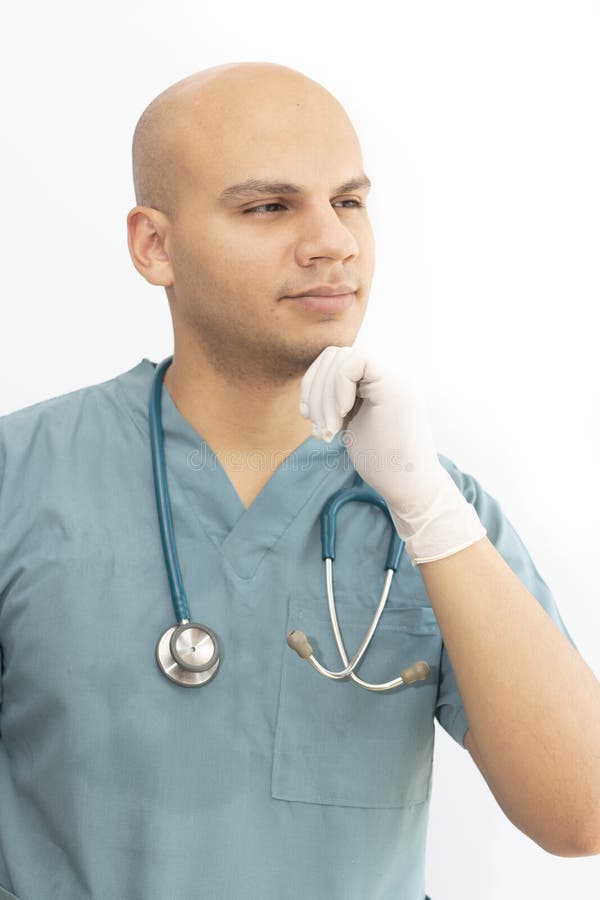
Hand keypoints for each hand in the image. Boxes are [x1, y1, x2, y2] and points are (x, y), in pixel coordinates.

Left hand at [299, 345, 485, 565]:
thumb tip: (313, 381)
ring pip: (340, 357)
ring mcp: (395, 376)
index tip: (310, 418)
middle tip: (318, 428)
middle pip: (334, 355)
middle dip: (314, 391)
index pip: (335, 359)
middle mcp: (389, 372)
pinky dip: (338, 388)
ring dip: (323, 396)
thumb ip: (341, 397)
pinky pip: (356, 362)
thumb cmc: (382, 461)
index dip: (313, 383)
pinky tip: (342, 417)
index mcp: (378, 380)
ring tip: (328, 430)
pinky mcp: (397, 386)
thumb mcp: (353, 420)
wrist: (409, 487)